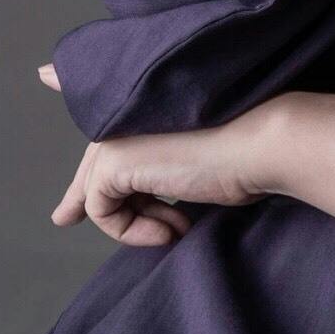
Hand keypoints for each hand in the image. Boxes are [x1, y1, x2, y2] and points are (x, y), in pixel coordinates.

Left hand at [37, 61, 283, 245]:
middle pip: (96, 167)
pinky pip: (101, 209)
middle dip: (98, 200)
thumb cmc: (242, 151)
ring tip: (175, 227)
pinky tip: (170, 230)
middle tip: (104, 224)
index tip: (74, 209)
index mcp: (146, 103)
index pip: (105, 143)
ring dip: (133, 220)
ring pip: (96, 191)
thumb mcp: (189, 162)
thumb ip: (148, 177)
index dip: (93, 175)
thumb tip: (84, 210)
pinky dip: (129, 230)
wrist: (260, 141)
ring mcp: (117, 136)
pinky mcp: (114, 161)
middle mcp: (125, 112)